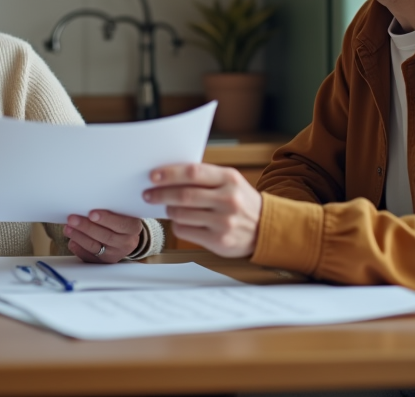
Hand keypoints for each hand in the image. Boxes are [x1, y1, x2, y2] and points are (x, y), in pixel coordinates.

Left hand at [64, 210, 142, 263]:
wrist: (125, 237)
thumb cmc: (120, 219)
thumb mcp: (122, 213)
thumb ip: (111, 208)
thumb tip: (89, 203)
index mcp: (133, 227)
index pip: (121, 224)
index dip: (106, 219)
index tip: (91, 214)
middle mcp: (126, 243)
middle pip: (105, 236)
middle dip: (86, 227)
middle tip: (72, 219)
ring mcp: (115, 254)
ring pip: (95, 246)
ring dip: (79, 236)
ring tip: (67, 228)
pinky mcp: (104, 262)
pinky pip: (89, 257)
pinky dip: (78, 248)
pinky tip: (72, 241)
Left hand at [143, 163, 261, 257]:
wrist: (266, 228)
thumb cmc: (241, 201)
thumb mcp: (230, 182)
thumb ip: (205, 177)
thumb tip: (168, 175)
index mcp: (230, 179)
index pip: (193, 173)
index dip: (170, 174)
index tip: (153, 176)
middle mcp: (228, 200)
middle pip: (184, 195)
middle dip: (161, 194)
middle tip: (148, 194)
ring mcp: (223, 222)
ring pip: (181, 214)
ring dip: (168, 210)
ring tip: (167, 207)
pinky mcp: (219, 241)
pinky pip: (185, 231)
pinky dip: (177, 225)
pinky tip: (179, 221)